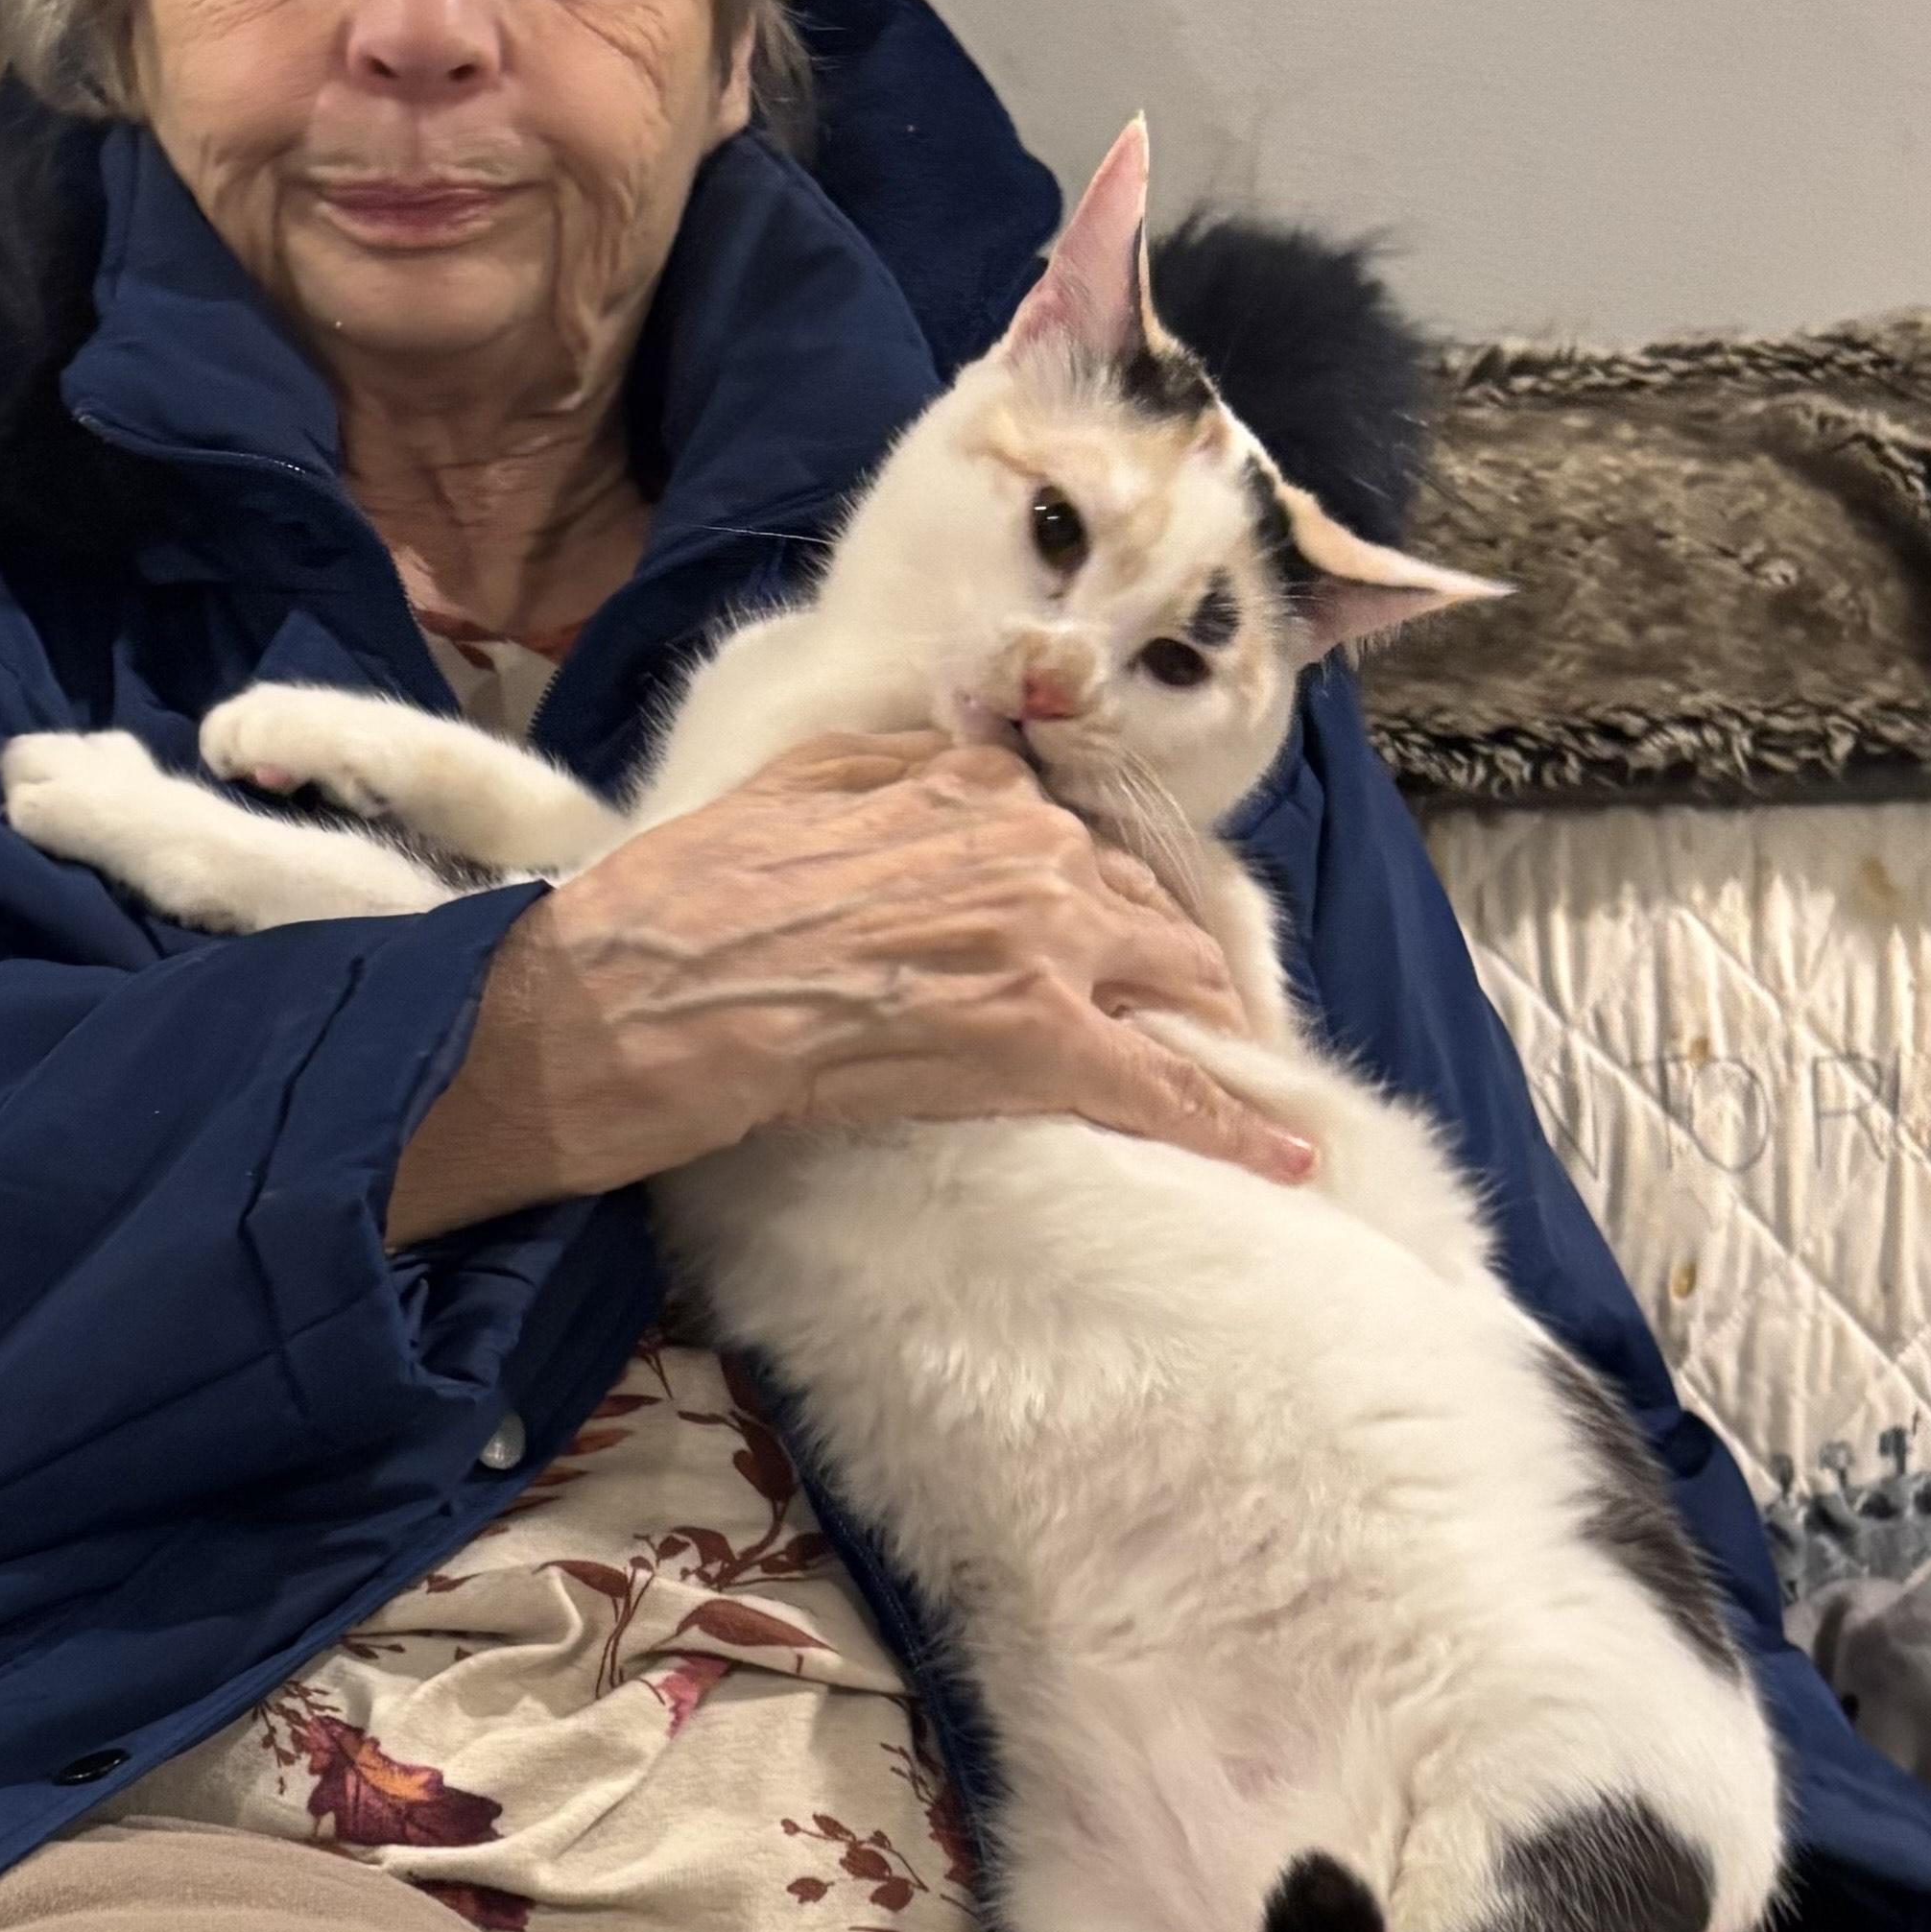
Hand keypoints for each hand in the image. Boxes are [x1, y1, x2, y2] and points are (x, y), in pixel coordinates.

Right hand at [388, 731, 1310, 1240]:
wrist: (649, 992)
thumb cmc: (691, 902)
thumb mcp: (794, 788)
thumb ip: (893, 774)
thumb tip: (954, 776)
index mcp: (970, 787)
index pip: (1085, 843)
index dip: (1113, 907)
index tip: (1125, 951)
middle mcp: (1027, 846)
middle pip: (1148, 913)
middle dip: (1179, 974)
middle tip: (1197, 1027)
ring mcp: (1042, 940)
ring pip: (1173, 986)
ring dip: (1211, 1037)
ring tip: (1245, 1088)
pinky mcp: (1040, 1038)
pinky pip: (1164, 1082)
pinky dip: (1231, 1122)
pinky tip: (1280, 1157)